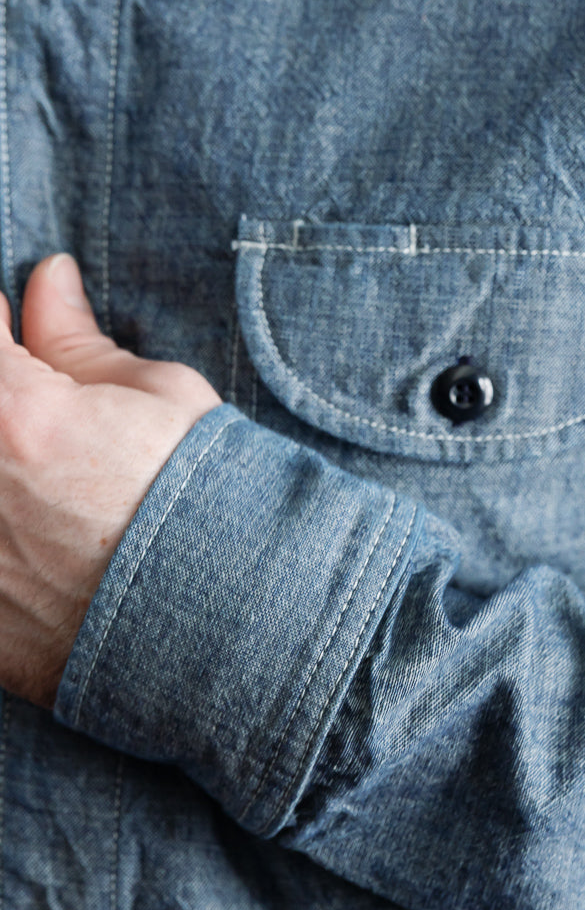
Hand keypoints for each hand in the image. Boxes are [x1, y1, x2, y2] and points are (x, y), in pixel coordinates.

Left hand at [0, 253, 221, 709]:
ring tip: (58, 489)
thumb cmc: (209, 502)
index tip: (10, 331)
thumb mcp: (162, 399)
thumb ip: (78, 342)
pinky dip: (10, 539)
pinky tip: (51, 544)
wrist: (235, 629)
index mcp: (14, 416)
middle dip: (7, 402)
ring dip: (10, 467)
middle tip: (43, 419)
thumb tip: (48, 280)